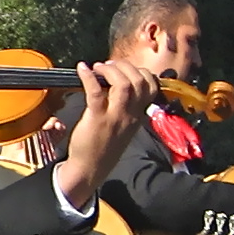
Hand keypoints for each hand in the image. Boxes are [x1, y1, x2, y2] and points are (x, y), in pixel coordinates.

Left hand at [50, 60, 156, 210]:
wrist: (91, 169)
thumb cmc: (104, 146)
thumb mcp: (124, 127)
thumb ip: (127, 108)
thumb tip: (119, 85)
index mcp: (138, 116)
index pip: (151, 87)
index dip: (140, 72)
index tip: (125, 69)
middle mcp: (130, 115)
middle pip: (138, 81)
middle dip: (124, 67)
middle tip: (108, 66)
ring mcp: (115, 117)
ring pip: (123, 84)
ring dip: (110, 70)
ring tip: (99, 67)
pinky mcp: (97, 119)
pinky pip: (96, 92)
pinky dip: (88, 76)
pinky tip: (83, 69)